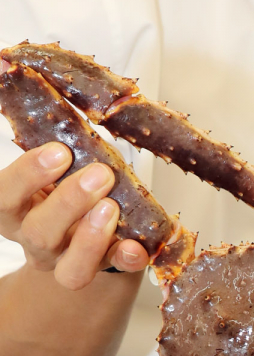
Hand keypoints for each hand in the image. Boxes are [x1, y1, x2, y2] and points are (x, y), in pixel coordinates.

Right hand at [0, 143, 147, 287]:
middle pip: (38, 233)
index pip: (3, 197)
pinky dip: (126, 259)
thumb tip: (27, 83)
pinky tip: (137, 246)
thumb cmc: (60, 186)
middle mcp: (35, 241)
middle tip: (100, 174)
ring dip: (92, 236)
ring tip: (112, 206)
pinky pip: (115, 272)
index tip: (58, 151)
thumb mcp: (49, 166)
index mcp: (14, 211)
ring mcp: (67, 262)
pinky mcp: (103, 270)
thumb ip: (51, 143)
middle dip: (69, 202)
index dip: (26, 176)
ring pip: (71, 268)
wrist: (80, 233)